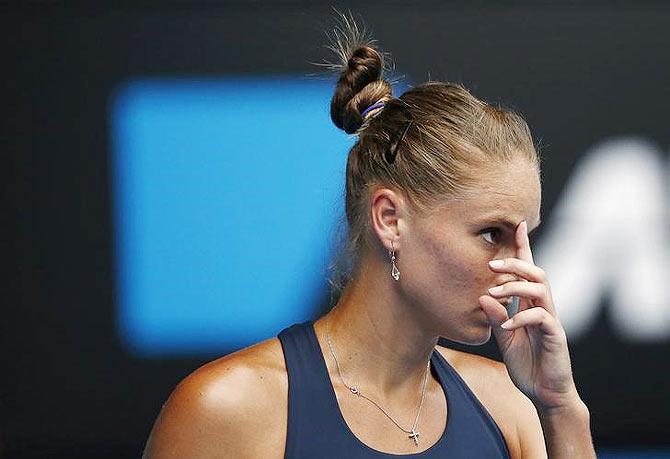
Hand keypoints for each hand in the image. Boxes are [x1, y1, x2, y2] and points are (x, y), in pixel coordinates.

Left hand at [478, 221, 580, 411]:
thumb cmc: (526, 363)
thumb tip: (483, 295)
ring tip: (495, 292)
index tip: (517, 224)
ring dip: (516, 286)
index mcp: (530, 305)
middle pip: (536, 272)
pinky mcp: (555, 336)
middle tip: (491, 264)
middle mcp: (543, 307)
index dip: (524, 248)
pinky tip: (506, 324)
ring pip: (542, 288)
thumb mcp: (504, 338)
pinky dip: (521, 317)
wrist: (545, 393)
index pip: (529, 271)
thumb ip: (496, 317)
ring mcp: (551, 320)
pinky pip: (542, 317)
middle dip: (515, 263)